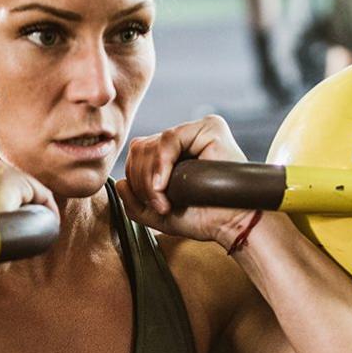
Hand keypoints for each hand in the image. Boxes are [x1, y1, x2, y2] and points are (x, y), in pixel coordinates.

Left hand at [118, 115, 258, 246]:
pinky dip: (161, 164)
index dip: (137, 179)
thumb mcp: (159, 215)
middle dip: (142, 181)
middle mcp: (185, 137)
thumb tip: (119, 183)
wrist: (232, 225)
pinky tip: (166, 185)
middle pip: (141, 148)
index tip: (153, 206)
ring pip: (151, 144)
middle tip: (160, 205)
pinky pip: (169, 138)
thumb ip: (135, 203)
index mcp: (173, 152)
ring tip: (166, 201)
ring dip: (151, 179)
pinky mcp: (209, 128)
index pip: (140, 153)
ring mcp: (197, 130)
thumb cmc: (203, 219)